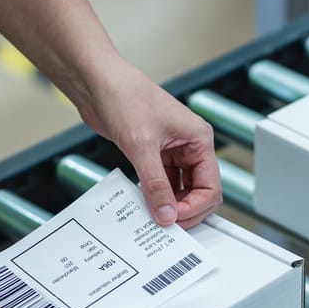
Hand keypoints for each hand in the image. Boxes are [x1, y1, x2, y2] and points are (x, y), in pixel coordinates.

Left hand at [79, 57, 221, 228]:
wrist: (97, 83)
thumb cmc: (125, 97)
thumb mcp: (141, 146)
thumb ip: (156, 185)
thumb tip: (166, 215)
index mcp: (199, 139)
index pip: (211, 186)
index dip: (194, 207)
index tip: (172, 220)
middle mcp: (190, 146)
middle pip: (199, 191)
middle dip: (185, 209)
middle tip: (164, 224)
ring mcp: (172, 151)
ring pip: (180, 189)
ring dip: (168, 204)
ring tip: (152, 216)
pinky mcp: (154, 154)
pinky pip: (161, 183)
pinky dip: (154, 195)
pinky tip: (143, 203)